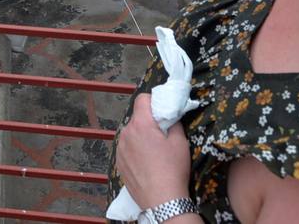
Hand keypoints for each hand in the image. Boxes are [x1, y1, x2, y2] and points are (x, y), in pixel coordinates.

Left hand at [115, 93, 192, 208]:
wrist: (161, 200)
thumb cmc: (172, 169)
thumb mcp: (180, 142)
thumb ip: (174, 122)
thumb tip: (170, 115)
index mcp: (141, 124)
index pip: (142, 99)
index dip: (152, 101)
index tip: (161, 110)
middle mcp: (126, 133)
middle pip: (136, 118)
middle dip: (147, 121)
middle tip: (160, 134)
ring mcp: (120, 148)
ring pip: (130, 133)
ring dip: (139, 136)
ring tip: (152, 151)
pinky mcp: (118, 162)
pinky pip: (126, 148)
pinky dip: (134, 149)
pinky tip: (144, 162)